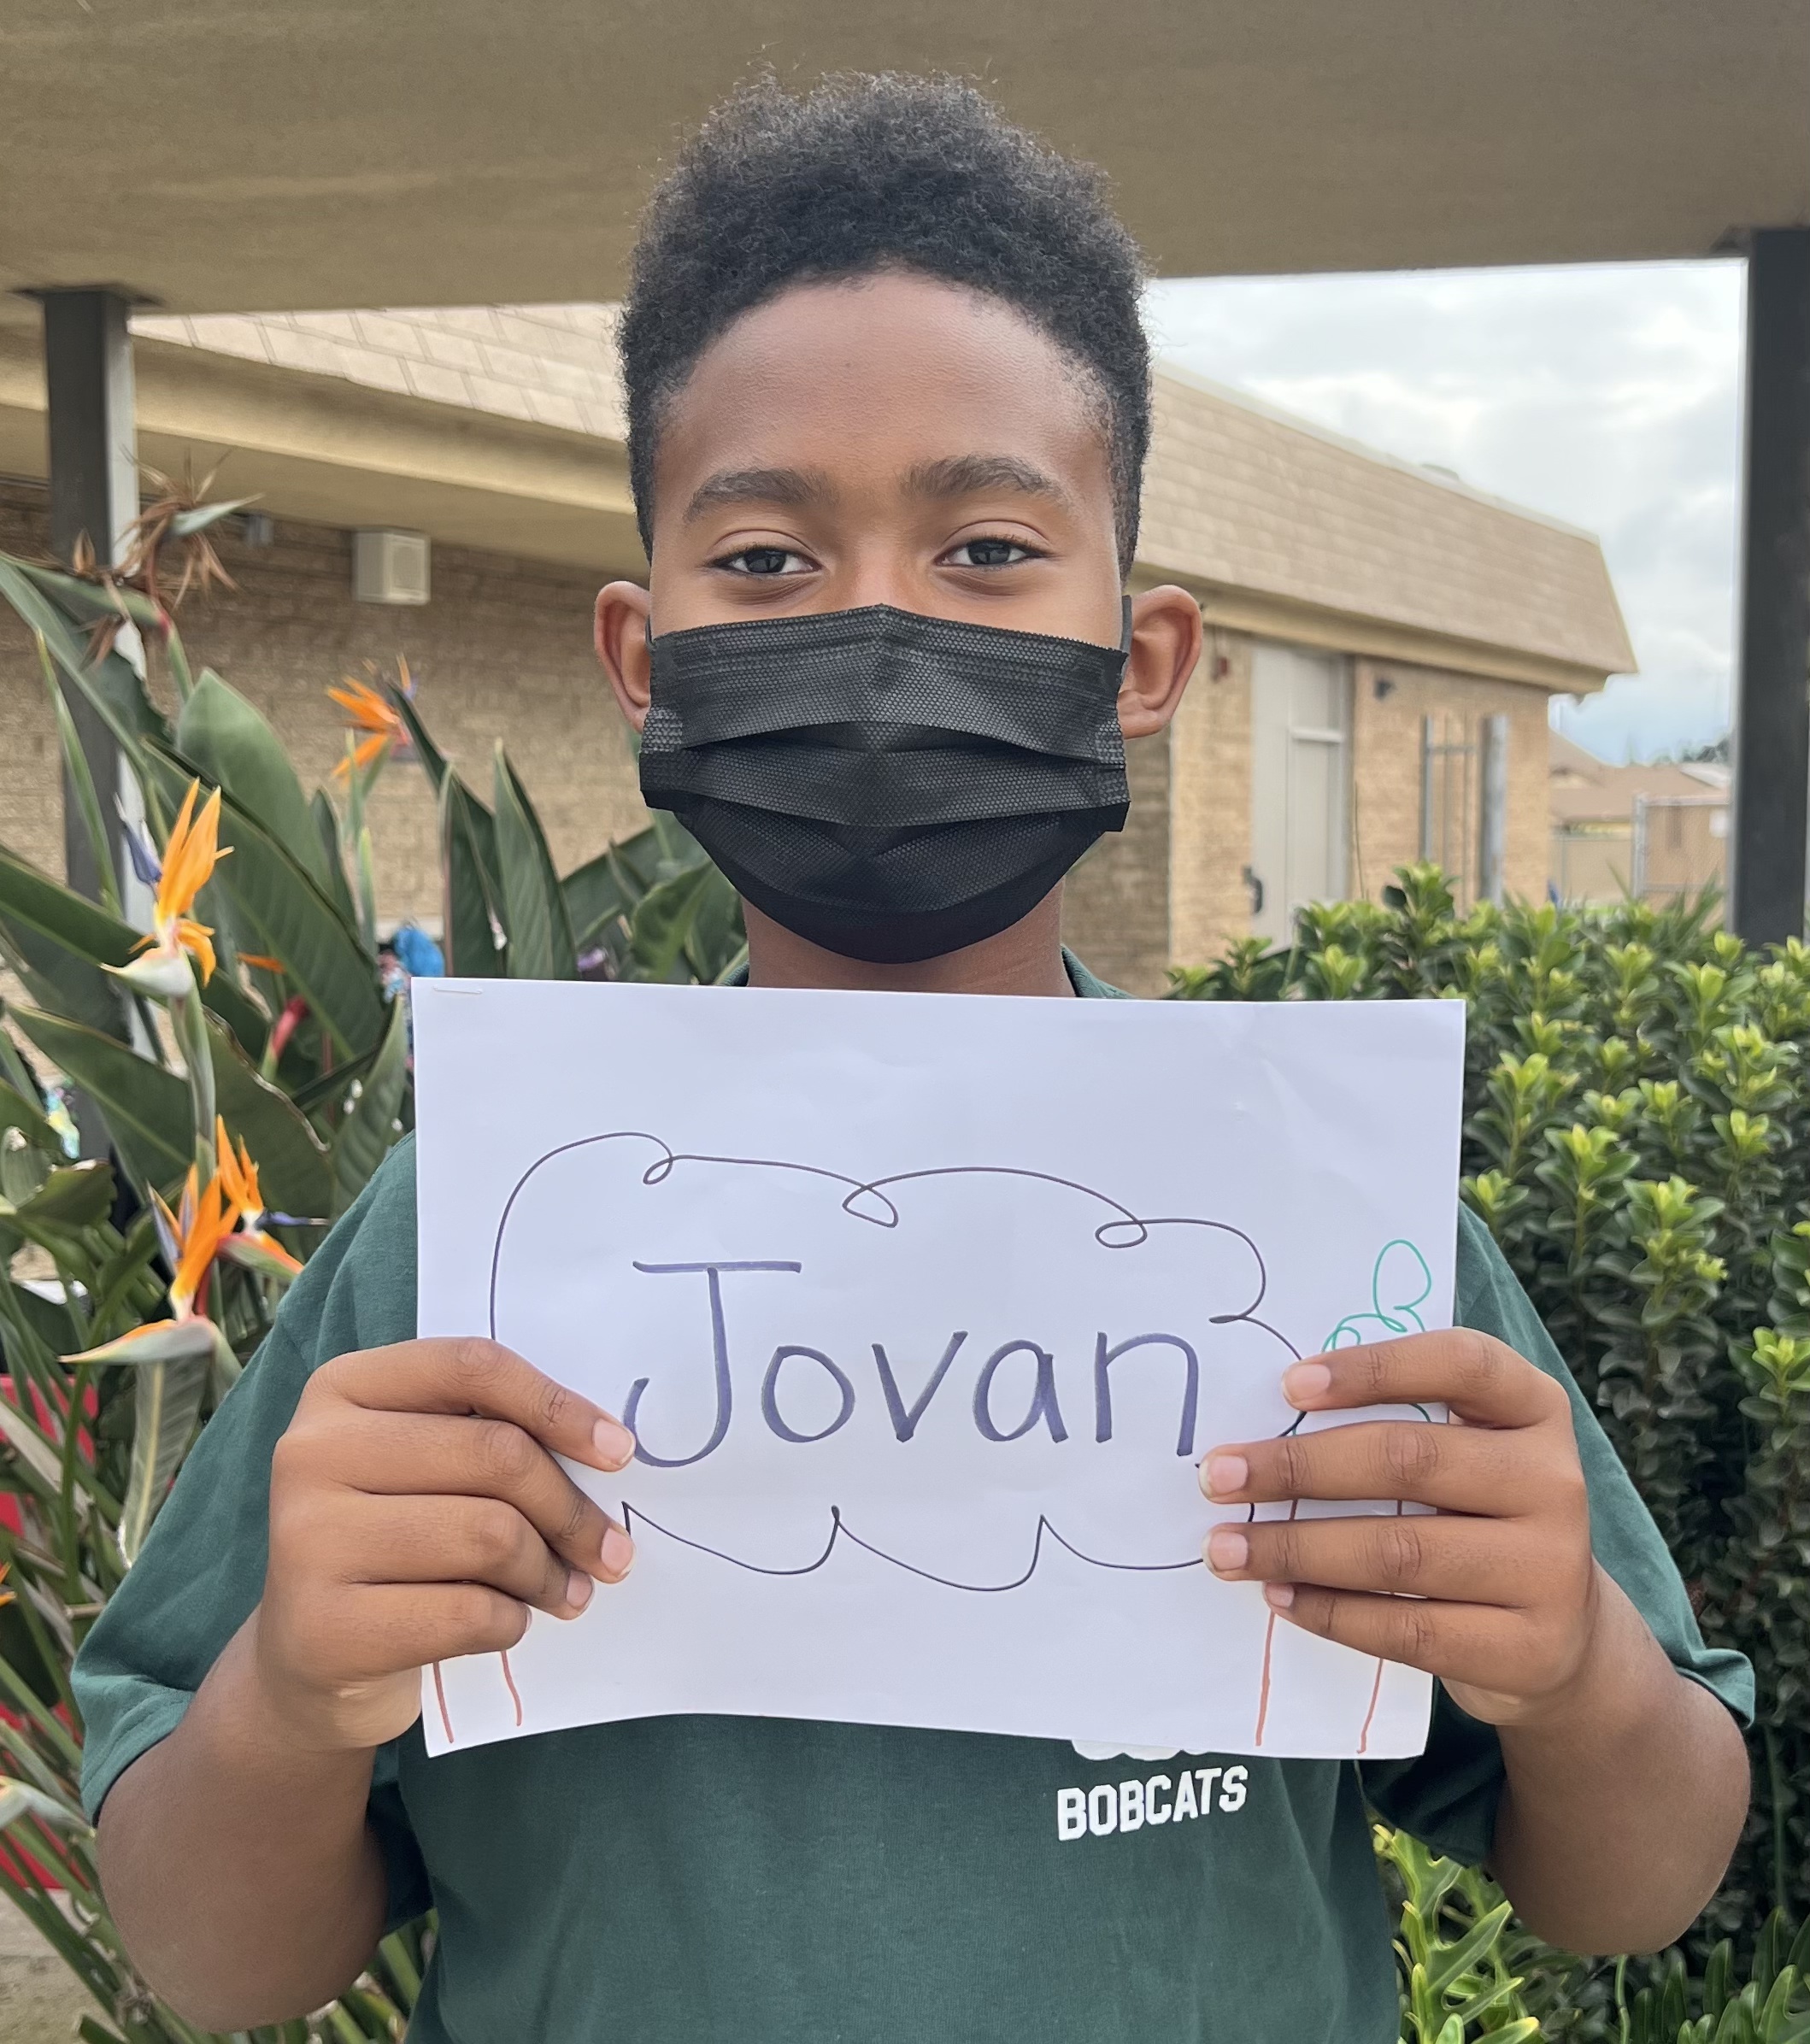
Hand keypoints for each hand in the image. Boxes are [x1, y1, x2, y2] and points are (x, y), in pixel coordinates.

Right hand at [254, 1338, 635, 1752]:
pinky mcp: (325, 1628)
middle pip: (495, 1454)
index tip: (619, 1451)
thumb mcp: (424, 1466)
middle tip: (613, 1551)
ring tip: (566, 1591)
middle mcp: (311, 1453)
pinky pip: (468, 1613)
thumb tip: (610, 1448)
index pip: (472, 1365)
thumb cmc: (395, 1540)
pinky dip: (511, 1621)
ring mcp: (307, 1541)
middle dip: (572, 1509)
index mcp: (342, 1389)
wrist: (310, 1656)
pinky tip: (509, 1623)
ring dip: (548, 1572)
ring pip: (490, 1535)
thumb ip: (489, 1433)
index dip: (558, 1405)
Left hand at [1199, 1330, 1600, 1726]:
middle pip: (1410, 1459)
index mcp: (1534, 1408)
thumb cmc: (1476, 1517)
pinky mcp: (1528, 1649)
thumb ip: (1392, 1423)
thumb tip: (1261, 1423)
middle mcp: (1554, 1480)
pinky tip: (1281, 1597)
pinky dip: (1332, 1612)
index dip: (1374, 1366)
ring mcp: (1551, 1568)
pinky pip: (1408, 1630)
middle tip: (1219, 1476)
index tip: (1287, 1385)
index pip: (1462, 1362)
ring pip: (1398, 1552)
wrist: (1562, 1637)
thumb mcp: (1464, 1453)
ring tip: (1228, 1548)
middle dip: (1298, 1467)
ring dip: (1296, 1548)